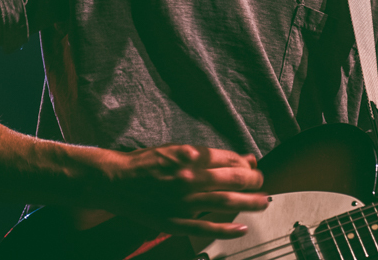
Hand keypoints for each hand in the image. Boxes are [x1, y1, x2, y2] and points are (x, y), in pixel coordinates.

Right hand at [89, 144, 268, 237]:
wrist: (115, 180)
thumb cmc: (145, 162)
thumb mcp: (176, 148)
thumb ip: (206, 154)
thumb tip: (237, 156)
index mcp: (190, 158)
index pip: (229, 160)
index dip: (245, 164)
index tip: (252, 166)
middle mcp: (190, 179)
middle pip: (232, 180)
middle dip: (253, 181)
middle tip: (261, 182)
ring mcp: (183, 203)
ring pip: (224, 203)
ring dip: (248, 203)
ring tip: (262, 202)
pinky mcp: (174, 222)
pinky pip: (204, 228)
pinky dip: (225, 229)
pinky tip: (241, 228)